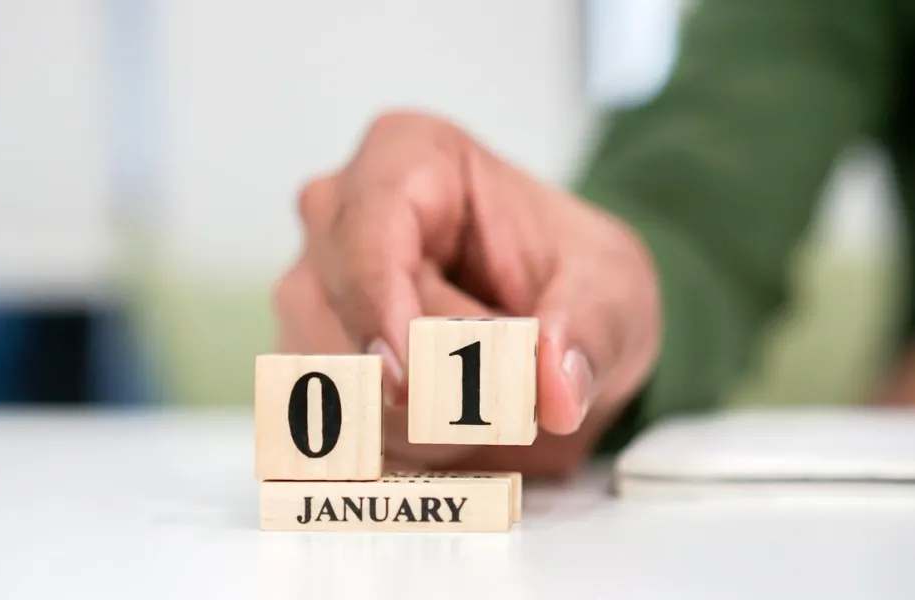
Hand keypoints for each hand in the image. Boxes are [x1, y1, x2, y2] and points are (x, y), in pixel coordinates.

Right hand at [273, 111, 661, 476]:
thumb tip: (554, 386)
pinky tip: (457, 435)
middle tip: (514, 399)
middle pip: (347, 318)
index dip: (383, 308)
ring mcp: (309, 291)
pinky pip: (331, 428)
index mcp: (405, 157)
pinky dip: (403, 452)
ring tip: (494, 407)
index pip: (367, 232)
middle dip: (433, 379)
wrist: (554, 320)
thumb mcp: (611, 292)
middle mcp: (337, 217)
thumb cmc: (570, 278)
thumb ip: (589, 333)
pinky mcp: (303, 359)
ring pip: (336, 384)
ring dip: (425, 426)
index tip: (413, 378)